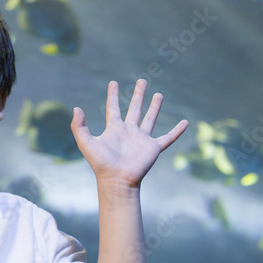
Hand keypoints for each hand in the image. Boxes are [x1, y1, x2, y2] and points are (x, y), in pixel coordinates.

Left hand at [70, 79, 187, 187]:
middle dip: (139, 95)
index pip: (113, 108)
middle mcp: (129, 131)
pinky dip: (177, 131)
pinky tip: (185, 123)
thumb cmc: (101, 164)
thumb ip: (79, 126)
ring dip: (155, 107)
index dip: (113, 95)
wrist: (116, 181)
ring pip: (150, 119)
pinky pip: (168, 138)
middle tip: (143, 81)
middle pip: (135, 109)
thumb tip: (76, 108)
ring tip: (159, 94)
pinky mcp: (153, 148)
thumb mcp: (86, 143)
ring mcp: (142, 139)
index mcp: (114, 129)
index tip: (113, 83)